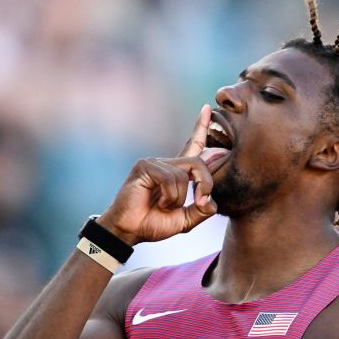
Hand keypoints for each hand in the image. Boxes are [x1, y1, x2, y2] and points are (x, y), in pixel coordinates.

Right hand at [99, 105, 221, 244]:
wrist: (128, 230)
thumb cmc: (152, 224)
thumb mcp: (184, 221)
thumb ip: (201, 211)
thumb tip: (210, 200)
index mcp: (176, 172)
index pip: (193, 146)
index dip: (201, 128)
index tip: (207, 108)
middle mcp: (166, 163)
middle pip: (198, 163)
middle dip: (206, 183)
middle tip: (200, 202)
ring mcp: (154, 162)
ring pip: (184, 175)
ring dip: (179, 198)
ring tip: (163, 206)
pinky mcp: (145, 166)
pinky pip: (171, 178)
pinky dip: (170, 197)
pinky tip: (157, 202)